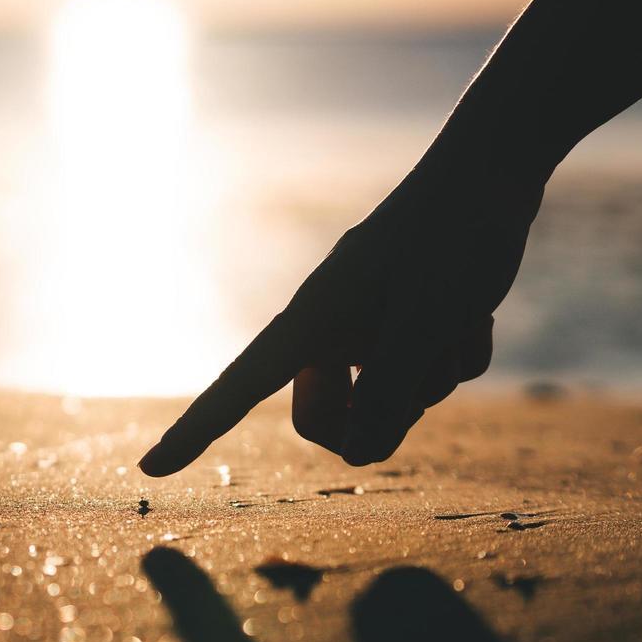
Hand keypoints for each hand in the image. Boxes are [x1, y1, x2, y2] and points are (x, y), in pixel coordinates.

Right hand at [139, 150, 545, 475]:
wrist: (492, 172)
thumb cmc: (453, 240)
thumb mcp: (426, 323)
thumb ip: (390, 393)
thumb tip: (360, 454)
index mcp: (310, 321)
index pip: (236, 388)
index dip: (194, 431)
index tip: (149, 469)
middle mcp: (330, 330)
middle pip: (327, 420)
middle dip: (374, 416)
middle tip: (414, 379)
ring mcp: (370, 329)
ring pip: (391, 400)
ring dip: (433, 376)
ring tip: (456, 319)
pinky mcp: (407, 326)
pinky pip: (430, 377)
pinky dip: (456, 353)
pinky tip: (473, 313)